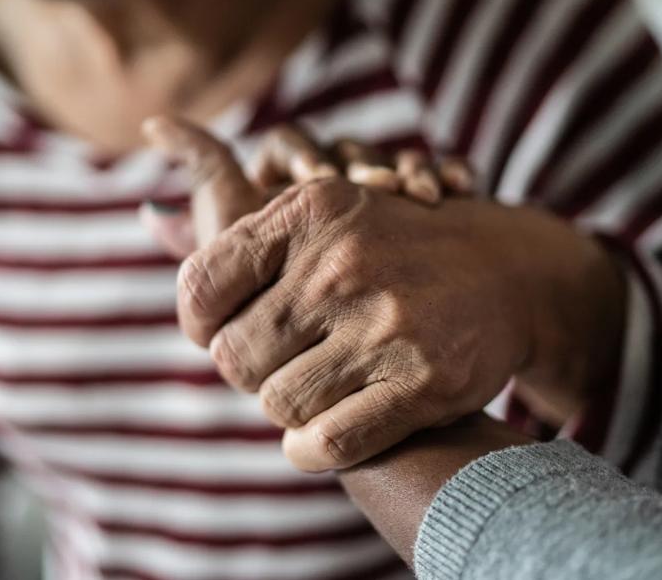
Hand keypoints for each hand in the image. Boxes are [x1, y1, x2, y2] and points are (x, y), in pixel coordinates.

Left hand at [149, 123, 626, 471]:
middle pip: (233, 356)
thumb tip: (152, 221)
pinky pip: (326, 443)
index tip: (222, 330)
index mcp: (311, 211)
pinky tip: (318, 434)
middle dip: (246, 371)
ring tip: (314, 388)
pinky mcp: (422, 382)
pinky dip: (311, 449)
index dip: (199, 322)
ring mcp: (385, 324)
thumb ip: (244, 227)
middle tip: (276, 364)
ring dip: (288, 409)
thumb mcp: (327, 211)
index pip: (201, 285)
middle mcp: (343, 263)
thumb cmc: (395, 249)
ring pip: (277, 404)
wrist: (510, 272)